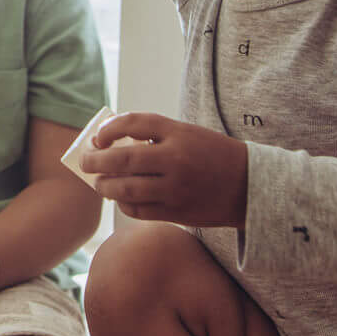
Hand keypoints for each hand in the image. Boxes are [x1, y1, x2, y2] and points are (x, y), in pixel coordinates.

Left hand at [75, 112, 247, 225]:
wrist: (251, 186)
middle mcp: (176, 159)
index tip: (98, 137)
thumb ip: (155, 137)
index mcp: (179, 133)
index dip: (108, 129)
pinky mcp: (177, 212)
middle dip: (95, 161)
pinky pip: (138, 210)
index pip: (133, 123)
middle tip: (86, 162)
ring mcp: (176, 188)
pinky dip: (123, 205)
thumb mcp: (188, 135)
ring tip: (99, 183)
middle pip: (122, 160)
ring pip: (126, 189)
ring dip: (105, 186)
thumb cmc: (213, 156)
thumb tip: (110, 144)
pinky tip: (121, 200)